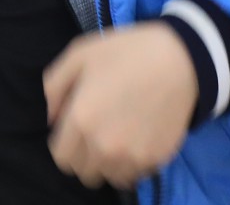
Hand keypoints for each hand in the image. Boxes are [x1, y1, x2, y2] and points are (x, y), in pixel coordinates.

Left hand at [43, 22, 196, 188]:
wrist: (180, 59)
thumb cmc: (126, 52)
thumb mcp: (79, 54)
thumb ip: (53, 86)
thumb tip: (49, 118)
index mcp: (81, 120)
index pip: (61, 158)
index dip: (64, 143)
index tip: (74, 129)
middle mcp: (104, 146)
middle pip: (83, 173)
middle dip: (84, 155)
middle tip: (95, 132)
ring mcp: (132, 157)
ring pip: (109, 177)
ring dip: (108, 163)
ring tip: (116, 137)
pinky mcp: (155, 160)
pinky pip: (134, 175)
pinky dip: (131, 164)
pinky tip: (136, 138)